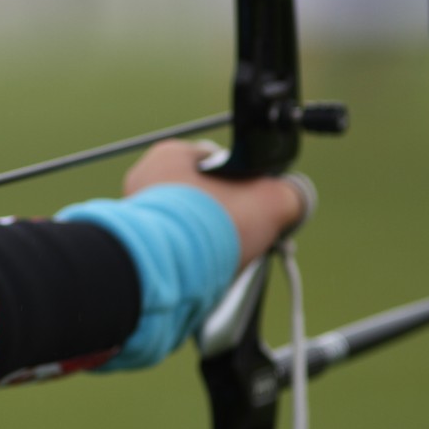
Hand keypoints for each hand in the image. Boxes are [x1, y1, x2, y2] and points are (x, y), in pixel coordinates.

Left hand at [123, 140, 308, 271]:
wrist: (165, 270)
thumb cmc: (211, 224)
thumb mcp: (269, 201)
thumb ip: (288, 194)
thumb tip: (293, 199)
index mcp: (169, 155)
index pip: (216, 163)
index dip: (243, 184)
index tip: (255, 206)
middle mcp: (143, 181)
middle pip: (201, 198)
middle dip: (225, 220)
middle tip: (243, 239)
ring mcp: (136, 216)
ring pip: (186, 228)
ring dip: (208, 243)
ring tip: (226, 258)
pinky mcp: (134, 249)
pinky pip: (171, 252)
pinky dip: (188, 262)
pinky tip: (204, 273)